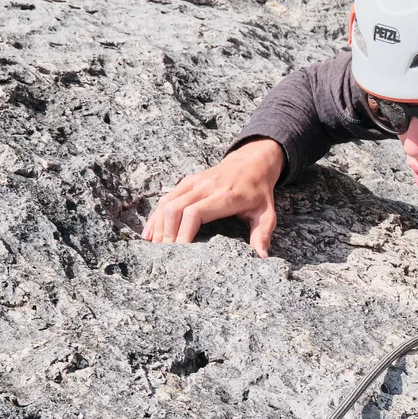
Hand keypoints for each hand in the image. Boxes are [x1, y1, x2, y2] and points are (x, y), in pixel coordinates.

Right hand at [142, 138, 283, 257]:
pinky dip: (156, 216)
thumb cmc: (259, 191)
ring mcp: (194, 182)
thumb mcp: (267, 213)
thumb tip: (262, 256)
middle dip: (167, 234)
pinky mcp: (187, 182)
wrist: (252, 161)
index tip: (181, 253)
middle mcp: (206, 187)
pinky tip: (150, 233)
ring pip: (167, 203)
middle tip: (165, 256)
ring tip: (154, 248)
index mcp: (225, 196)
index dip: (184, 233)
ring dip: (158, 226)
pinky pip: (166, 198)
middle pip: (176, 209)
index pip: (195, 213)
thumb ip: (263, 234)